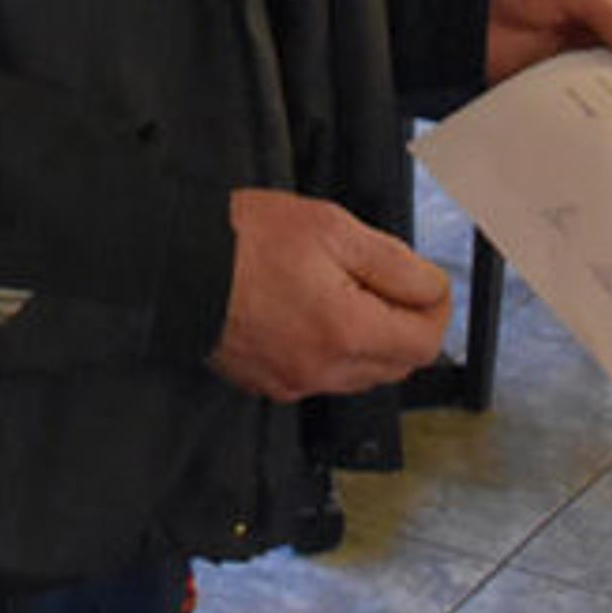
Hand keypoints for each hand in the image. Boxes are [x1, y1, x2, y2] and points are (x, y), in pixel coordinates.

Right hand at [208, 187, 452, 400]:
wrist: (176, 263)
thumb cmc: (244, 240)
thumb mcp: (332, 228)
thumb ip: (393, 263)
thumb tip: (431, 287)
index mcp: (345, 331)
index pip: (424, 342)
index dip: (436, 308)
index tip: (428, 284)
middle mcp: (323, 370)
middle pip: (398, 364)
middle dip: (405, 323)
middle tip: (387, 279)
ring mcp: (294, 382)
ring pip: (362, 373)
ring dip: (371, 338)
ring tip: (344, 288)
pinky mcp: (270, 384)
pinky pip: (324, 377)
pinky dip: (334, 349)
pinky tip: (313, 310)